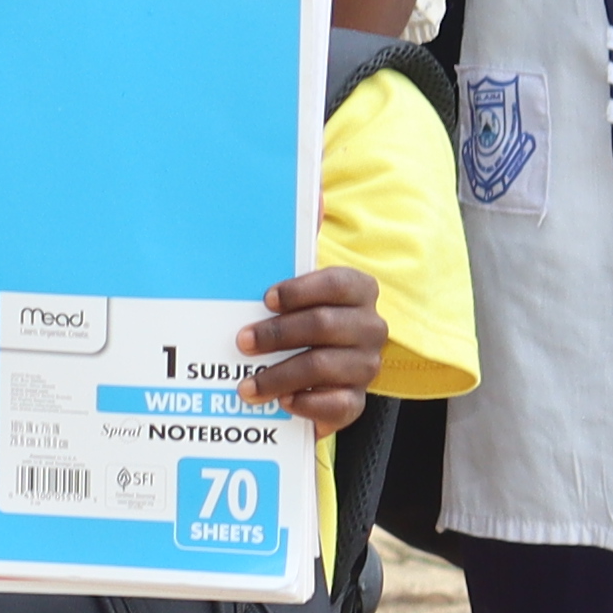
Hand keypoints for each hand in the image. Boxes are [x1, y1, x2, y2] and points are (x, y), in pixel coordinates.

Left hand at [239, 261, 389, 437]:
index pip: (337, 284)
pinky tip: (282, 401)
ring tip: (247, 385)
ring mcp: (365, 365)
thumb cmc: (298, 321)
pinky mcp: (355, 400)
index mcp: (359, 292)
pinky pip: (337, 404)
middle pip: (324, 324)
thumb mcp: (294, 291)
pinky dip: (306, 403)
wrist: (312, 375)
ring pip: (322, 366)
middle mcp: (369, 327)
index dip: (301, 290)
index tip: (267, 299)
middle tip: (243, 342)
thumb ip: (294, 256)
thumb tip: (306, 208)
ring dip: (279, 375)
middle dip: (278, 333)